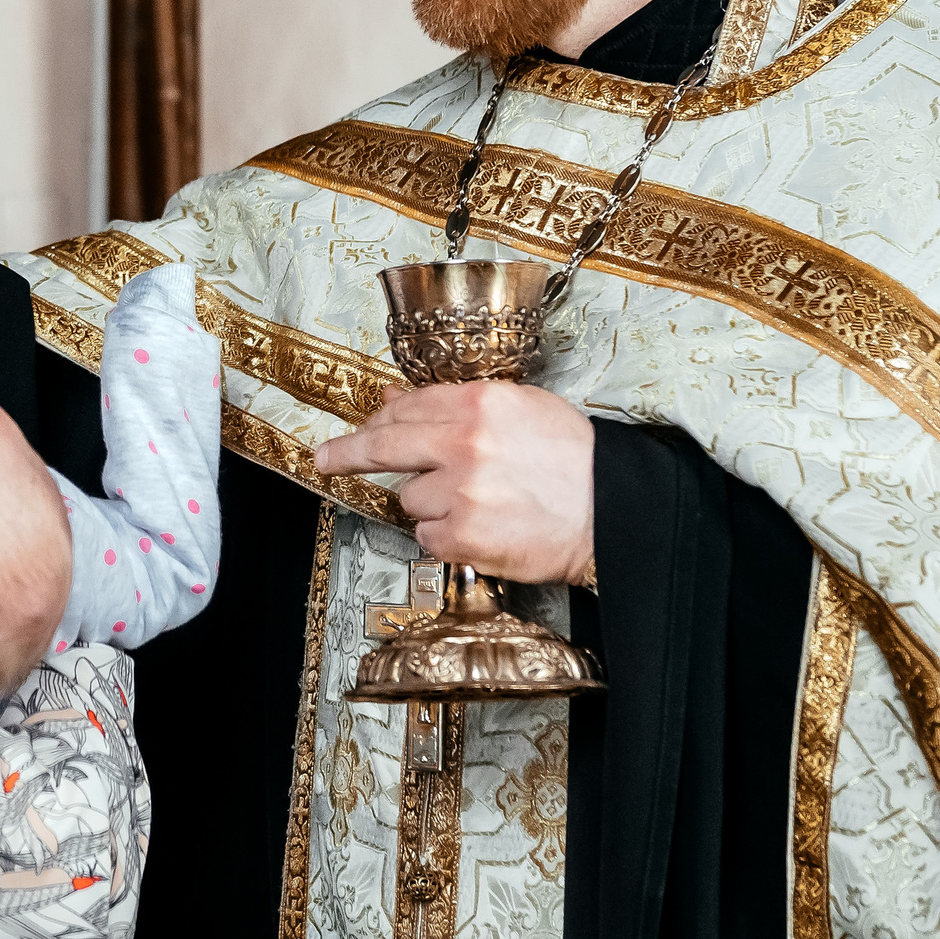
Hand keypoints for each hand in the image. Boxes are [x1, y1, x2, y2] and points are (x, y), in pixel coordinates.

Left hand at [314, 381, 594, 583]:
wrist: (615, 511)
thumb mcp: (521, 409)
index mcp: (477, 403)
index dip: (378, 420)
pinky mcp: (462, 537)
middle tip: (324, 459)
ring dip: (432, 502)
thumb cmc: (576, 458)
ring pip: (411, 498)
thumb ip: (456, 404)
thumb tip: (395, 402)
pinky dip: (446, 536)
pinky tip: (482, 528)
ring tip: (481, 502)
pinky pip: (428, 536)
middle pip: (384, 447)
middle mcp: (462, 445)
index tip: (359, 428)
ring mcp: (459, 493)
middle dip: (347, 453)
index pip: (405, 407)